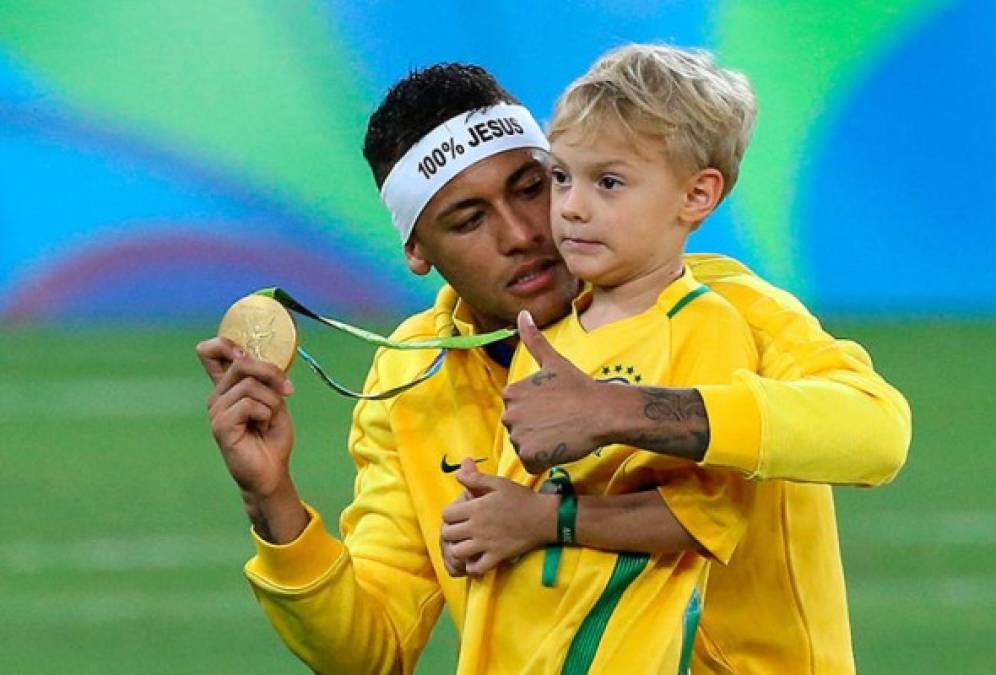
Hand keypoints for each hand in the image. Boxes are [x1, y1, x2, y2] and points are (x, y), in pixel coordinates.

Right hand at [196, 338, 306, 541]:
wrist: (272, 470)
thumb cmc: (272, 436)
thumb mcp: (274, 400)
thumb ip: (266, 379)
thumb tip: (265, 361)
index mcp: (228, 387)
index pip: (210, 353)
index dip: (225, 343)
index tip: (245, 352)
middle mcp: (217, 396)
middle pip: (241, 363)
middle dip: (272, 373)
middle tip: (287, 391)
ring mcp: (216, 411)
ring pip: (250, 385)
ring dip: (272, 401)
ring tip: (270, 419)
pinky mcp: (221, 426)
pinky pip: (250, 404)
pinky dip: (266, 413)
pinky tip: (263, 427)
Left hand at [440, 460, 555, 575]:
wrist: (543, 517)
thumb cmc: (520, 498)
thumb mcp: (498, 483)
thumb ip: (476, 479)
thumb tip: (457, 474)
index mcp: (476, 508)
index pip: (446, 514)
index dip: (449, 514)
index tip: (458, 514)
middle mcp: (477, 527)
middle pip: (448, 534)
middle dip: (450, 531)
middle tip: (459, 529)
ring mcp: (486, 544)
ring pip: (457, 552)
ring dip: (458, 548)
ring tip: (465, 544)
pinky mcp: (497, 556)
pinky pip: (476, 568)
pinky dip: (472, 565)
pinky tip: (476, 558)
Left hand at [501, 311, 617, 472]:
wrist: (602, 411)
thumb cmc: (580, 387)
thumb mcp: (554, 361)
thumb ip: (533, 339)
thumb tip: (522, 313)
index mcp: (511, 392)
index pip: (518, 412)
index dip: (538, 413)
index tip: (555, 407)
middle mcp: (509, 412)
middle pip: (519, 431)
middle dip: (537, 430)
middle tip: (560, 422)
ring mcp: (518, 434)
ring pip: (524, 448)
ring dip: (541, 446)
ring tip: (561, 433)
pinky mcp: (528, 454)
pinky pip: (531, 464)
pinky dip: (544, 462)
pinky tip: (559, 448)